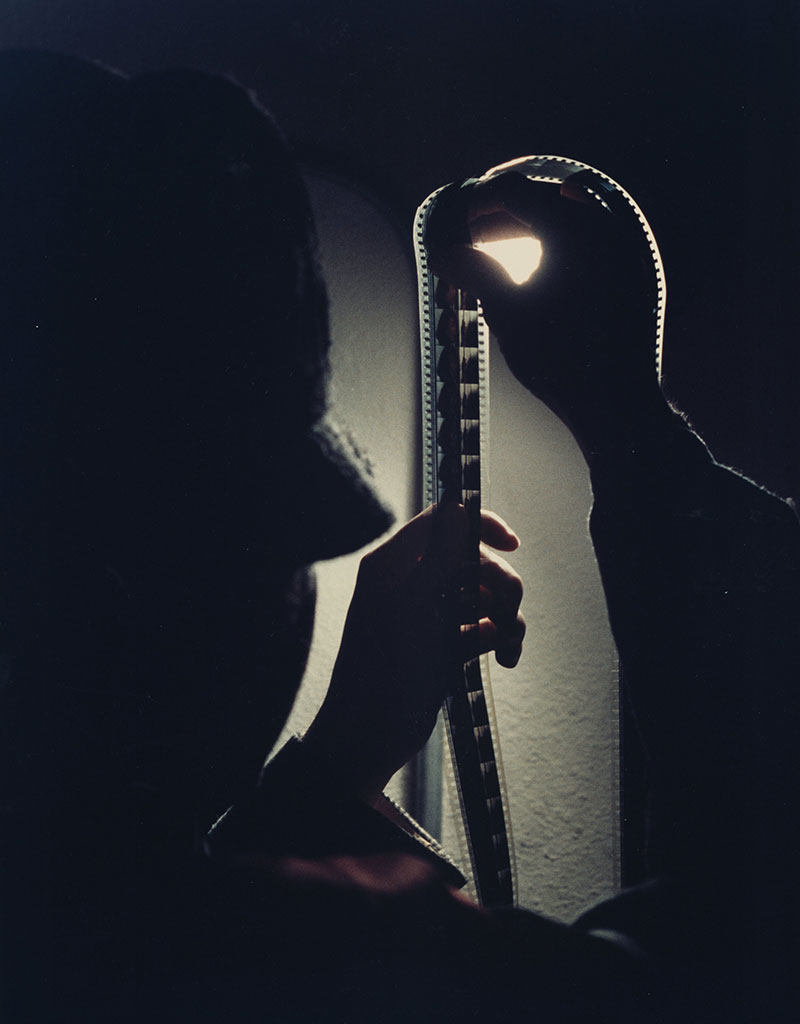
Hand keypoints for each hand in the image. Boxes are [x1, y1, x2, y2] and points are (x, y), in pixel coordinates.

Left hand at [302, 505, 524, 803]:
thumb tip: (459, 509)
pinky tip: (504, 657)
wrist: (368, 739)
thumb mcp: (411, 609)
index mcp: (395, 565)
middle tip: (505, 612)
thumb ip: (438, 557)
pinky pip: (484, 626)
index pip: (443, 521)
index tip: (511, 545)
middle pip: (473, 560)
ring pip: (484, 594)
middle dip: (498, 584)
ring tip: (507, 645)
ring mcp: (431, 614)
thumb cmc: (380, 675)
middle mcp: (413, 584)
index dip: (480, 526)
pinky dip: (499, 638)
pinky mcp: (445, 644)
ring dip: (505, 615)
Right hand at [427, 172, 671, 456]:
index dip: (481, 202)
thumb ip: (475, 272)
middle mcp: (608, 224)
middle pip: (548, 197)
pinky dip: (570, 242)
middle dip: (510, 213)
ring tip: (511, 252)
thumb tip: (443, 253)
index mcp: (571, 227)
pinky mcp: (641, 270)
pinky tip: (549, 270)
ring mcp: (631, 246)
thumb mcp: (506, 312)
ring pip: (578, 214)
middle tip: (480, 236)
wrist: (618, 402)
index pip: (516, 191)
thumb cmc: (561, 360)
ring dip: (540, 225)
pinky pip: (602, 236)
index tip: (462, 222)